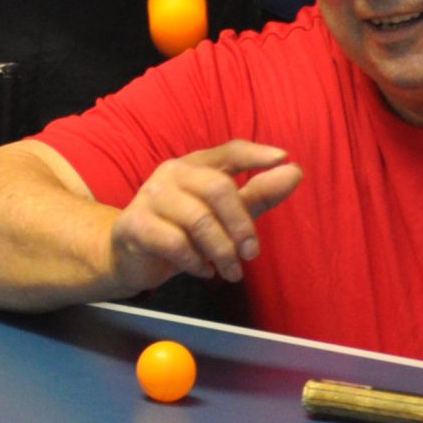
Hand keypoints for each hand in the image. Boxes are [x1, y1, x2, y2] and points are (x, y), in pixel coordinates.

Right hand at [109, 140, 302, 293]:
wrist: (127, 256)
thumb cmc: (182, 230)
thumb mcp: (224, 214)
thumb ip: (258, 194)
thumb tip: (294, 172)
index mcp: (197, 164)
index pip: (230, 151)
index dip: (256, 154)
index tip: (283, 159)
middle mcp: (173, 174)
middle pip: (218, 188)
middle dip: (241, 224)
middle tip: (252, 254)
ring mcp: (151, 196)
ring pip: (198, 219)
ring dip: (222, 250)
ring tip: (232, 272)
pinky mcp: (135, 225)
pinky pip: (174, 243)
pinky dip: (195, 261)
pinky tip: (204, 271)